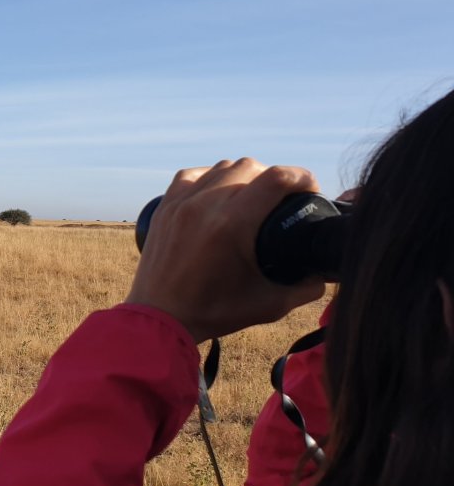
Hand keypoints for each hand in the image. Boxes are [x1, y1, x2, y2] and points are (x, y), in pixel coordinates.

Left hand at [126, 158, 326, 343]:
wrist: (161, 318)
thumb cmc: (214, 313)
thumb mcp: (270, 304)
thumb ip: (305, 288)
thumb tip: (325, 274)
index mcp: (234, 224)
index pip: (276, 178)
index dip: (302, 177)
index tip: (310, 189)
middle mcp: (206, 205)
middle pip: (250, 166)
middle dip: (274, 176)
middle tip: (283, 197)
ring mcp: (181, 203)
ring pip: (221, 167)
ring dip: (243, 175)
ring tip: (252, 194)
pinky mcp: (164, 207)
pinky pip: (191, 175)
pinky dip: (210, 177)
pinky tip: (218, 189)